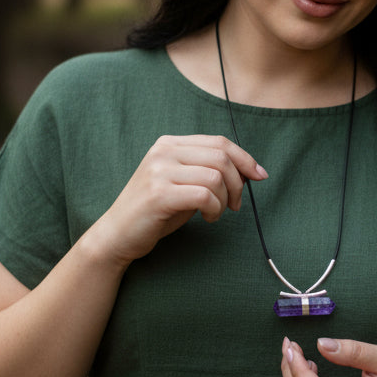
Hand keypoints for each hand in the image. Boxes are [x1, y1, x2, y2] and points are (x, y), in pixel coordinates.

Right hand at [93, 134, 266, 265]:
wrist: (117, 234)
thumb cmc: (156, 211)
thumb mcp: (183, 183)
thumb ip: (207, 171)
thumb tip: (249, 170)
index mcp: (169, 143)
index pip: (219, 141)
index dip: (245, 158)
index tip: (259, 176)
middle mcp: (163, 151)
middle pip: (221, 156)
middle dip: (238, 183)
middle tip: (234, 205)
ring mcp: (159, 171)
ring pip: (216, 176)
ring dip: (224, 199)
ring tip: (215, 213)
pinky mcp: (159, 194)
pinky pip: (204, 195)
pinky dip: (214, 209)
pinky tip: (207, 218)